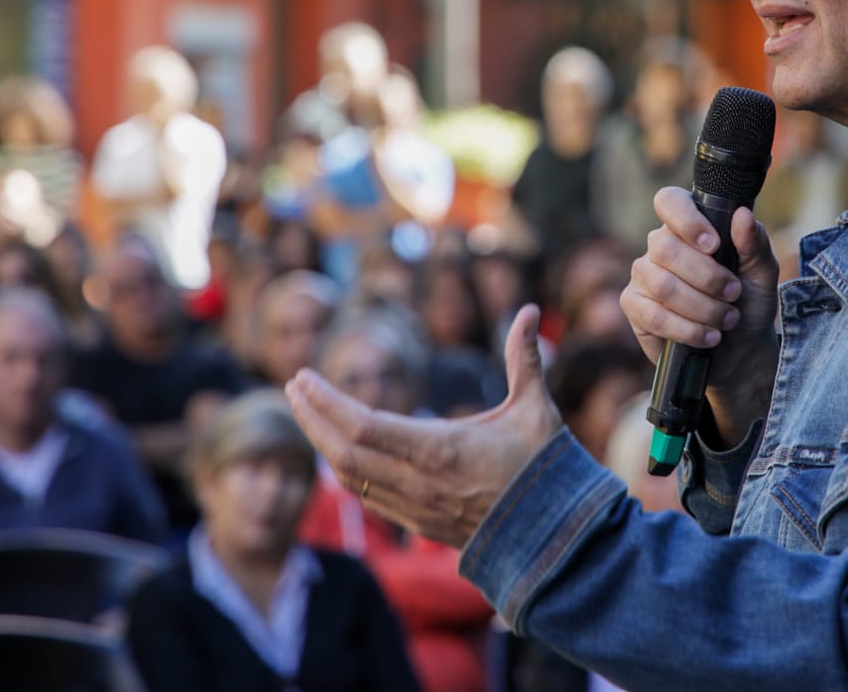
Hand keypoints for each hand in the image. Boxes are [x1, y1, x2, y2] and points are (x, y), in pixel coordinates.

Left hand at [285, 304, 561, 546]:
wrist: (554, 537)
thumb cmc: (544, 468)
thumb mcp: (536, 409)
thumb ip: (525, 358)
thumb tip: (531, 310)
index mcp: (440, 450)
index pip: (363, 427)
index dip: (327, 402)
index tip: (304, 377)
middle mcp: (418, 482)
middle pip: (343, 454)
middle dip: (312, 419)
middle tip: (293, 388)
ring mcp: (415, 508)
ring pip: (349, 478)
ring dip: (322, 443)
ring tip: (308, 412)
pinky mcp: (418, 523)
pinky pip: (366, 496)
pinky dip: (344, 469)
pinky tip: (337, 449)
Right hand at [621, 187, 779, 447]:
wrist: (739, 349)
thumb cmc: (748, 303)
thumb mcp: (762, 274)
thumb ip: (754, 244)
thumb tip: (742, 214)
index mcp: (689, 226)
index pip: (669, 201)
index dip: (687, 220)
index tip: (714, 245)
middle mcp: (659, 245)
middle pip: (666, 249)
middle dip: (707, 277)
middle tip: (734, 294)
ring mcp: (643, 275)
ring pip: (662, 285)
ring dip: (703, 307)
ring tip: (727, 320)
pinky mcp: (634, 306)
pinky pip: (653, 315)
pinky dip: (687, 329)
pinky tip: (708, 337)